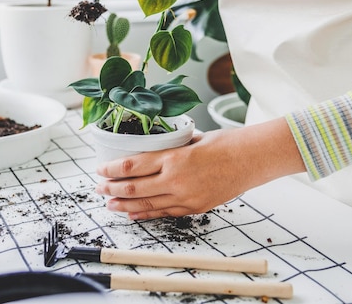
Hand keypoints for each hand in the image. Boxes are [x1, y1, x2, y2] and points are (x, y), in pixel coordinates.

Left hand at [95, 118, 304, 219]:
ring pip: (146, 204)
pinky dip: (146, 213)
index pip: (132, 166)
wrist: (252, 160)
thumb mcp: (192, 139)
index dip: (112, 169)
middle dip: (112, 189)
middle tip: (99, 189)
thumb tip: (152, 150)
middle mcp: (176, 180)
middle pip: (134, 188)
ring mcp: (185, 197)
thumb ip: (171, 148)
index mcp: (173, 158)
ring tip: (110, 204)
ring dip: (125, 205)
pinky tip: (134, 213)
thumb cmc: (225, 144)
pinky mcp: (195, 208)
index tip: (100, 169)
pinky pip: (165, 213)